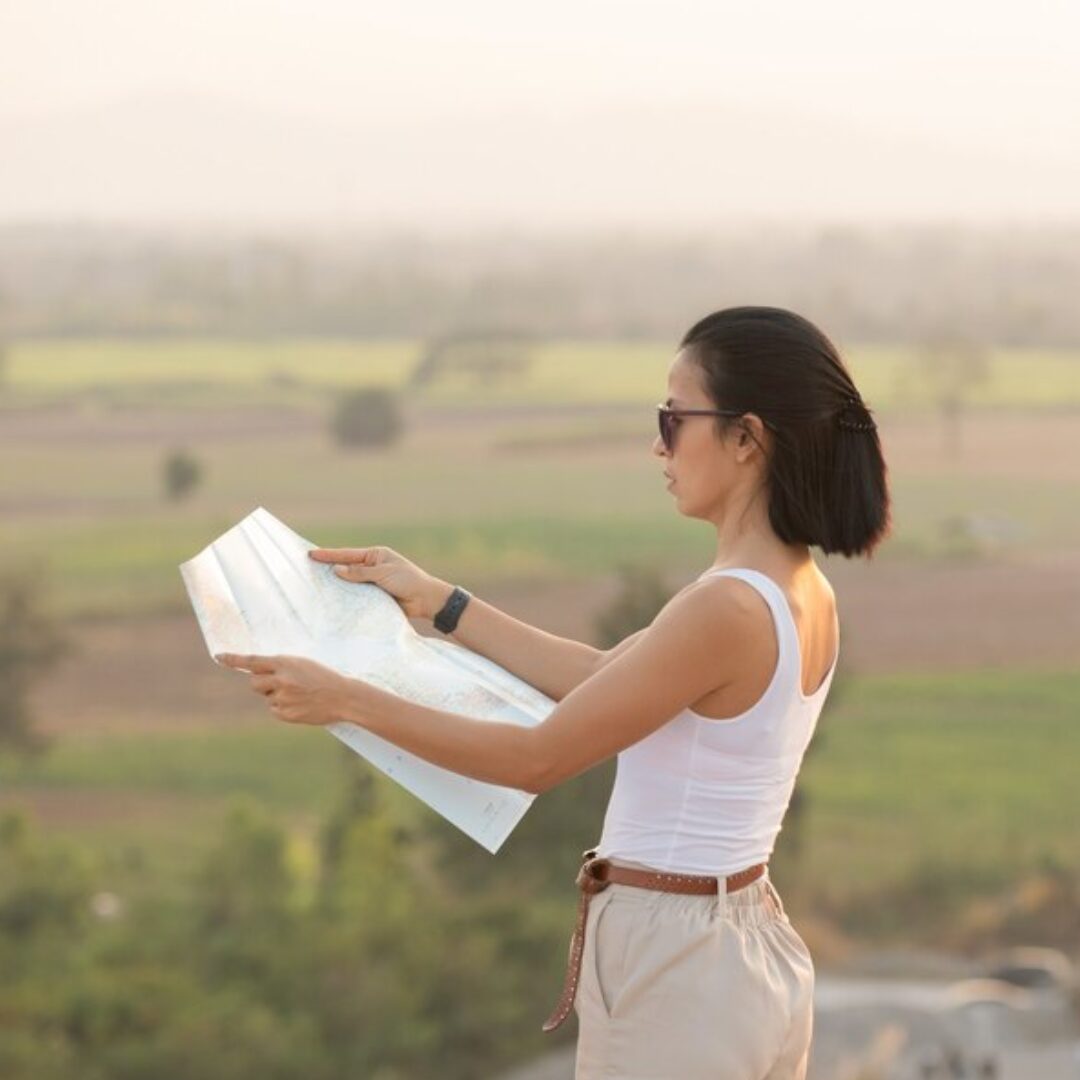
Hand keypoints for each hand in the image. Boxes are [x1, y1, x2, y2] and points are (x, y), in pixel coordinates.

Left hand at [215, 653, 354, 725]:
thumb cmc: (324, 677)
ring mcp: (283, 698)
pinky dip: (284, 708)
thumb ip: (281, 667)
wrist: (344, 697)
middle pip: (254, 683)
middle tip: (278, 684)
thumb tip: (258, 673)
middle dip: (261, 684)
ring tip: (299, 695)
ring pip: (267, 697)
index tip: (219, 657)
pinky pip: (274, 710)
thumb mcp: (303, 664)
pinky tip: (300, 705)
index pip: (252, 661)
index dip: (234, 659)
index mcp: (285, 663)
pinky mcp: (286, 714)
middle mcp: (281, 679)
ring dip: (276, 696)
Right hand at [307, 544, 450, 620]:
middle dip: (329, 569)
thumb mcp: (383, 573)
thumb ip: (360, 573)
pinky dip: (346, 598)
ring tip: (315, 586)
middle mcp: (372, 568)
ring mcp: (372, 583)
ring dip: (337, 585)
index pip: (347, 555)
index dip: (329, 555)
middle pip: (346, 568)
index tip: (311, 554)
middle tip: (307, 569)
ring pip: (350, 583)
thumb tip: (336, 570)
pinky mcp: (374, 597)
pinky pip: (357, 596)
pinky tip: (333, 600)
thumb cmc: (408, 581)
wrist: (426, 600)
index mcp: (375, 556)